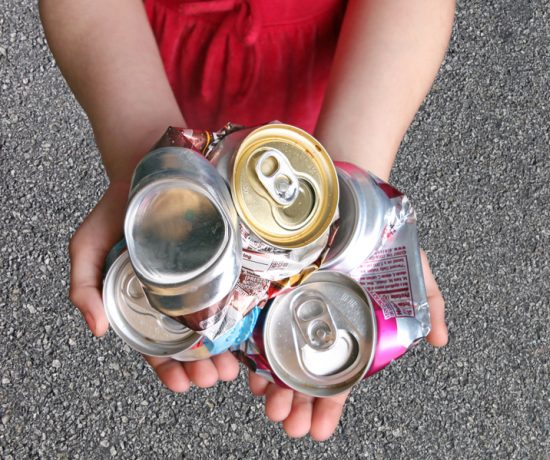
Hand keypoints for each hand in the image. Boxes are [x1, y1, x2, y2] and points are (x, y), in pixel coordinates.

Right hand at [68, 181, 239, 389]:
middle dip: (201, 365)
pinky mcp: (226, 261)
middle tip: (212, 377)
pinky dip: (243, 317)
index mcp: (144, 300)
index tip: (180, 384)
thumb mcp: (88, 245)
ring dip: (225, 351)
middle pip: (191, 341)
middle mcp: (176, 295)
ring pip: (217, 324)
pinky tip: (249, 334)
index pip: (156, 344)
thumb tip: (96, 329)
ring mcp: (203, 279)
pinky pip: (236, 293)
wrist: (149, 168)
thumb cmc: (117, 210)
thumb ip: (84, 284)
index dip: (167, 368)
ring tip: (231, 367)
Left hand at [247, 248, 447, 439]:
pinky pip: (256, 325)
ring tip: (270, 407)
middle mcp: (320, 324)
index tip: (318, 431)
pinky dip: (250, 353)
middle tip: (288, 424)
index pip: (338, 377)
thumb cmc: (386, 238)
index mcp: (350, 331)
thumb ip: (429, 305)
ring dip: (272, 388)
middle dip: (296, 405)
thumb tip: (441, 340)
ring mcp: (293, 309)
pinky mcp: (270, 289)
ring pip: (277, 357)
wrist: (356, 197)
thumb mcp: (415, 274)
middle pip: (303, 375)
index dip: (328, 406)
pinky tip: (248, 374)